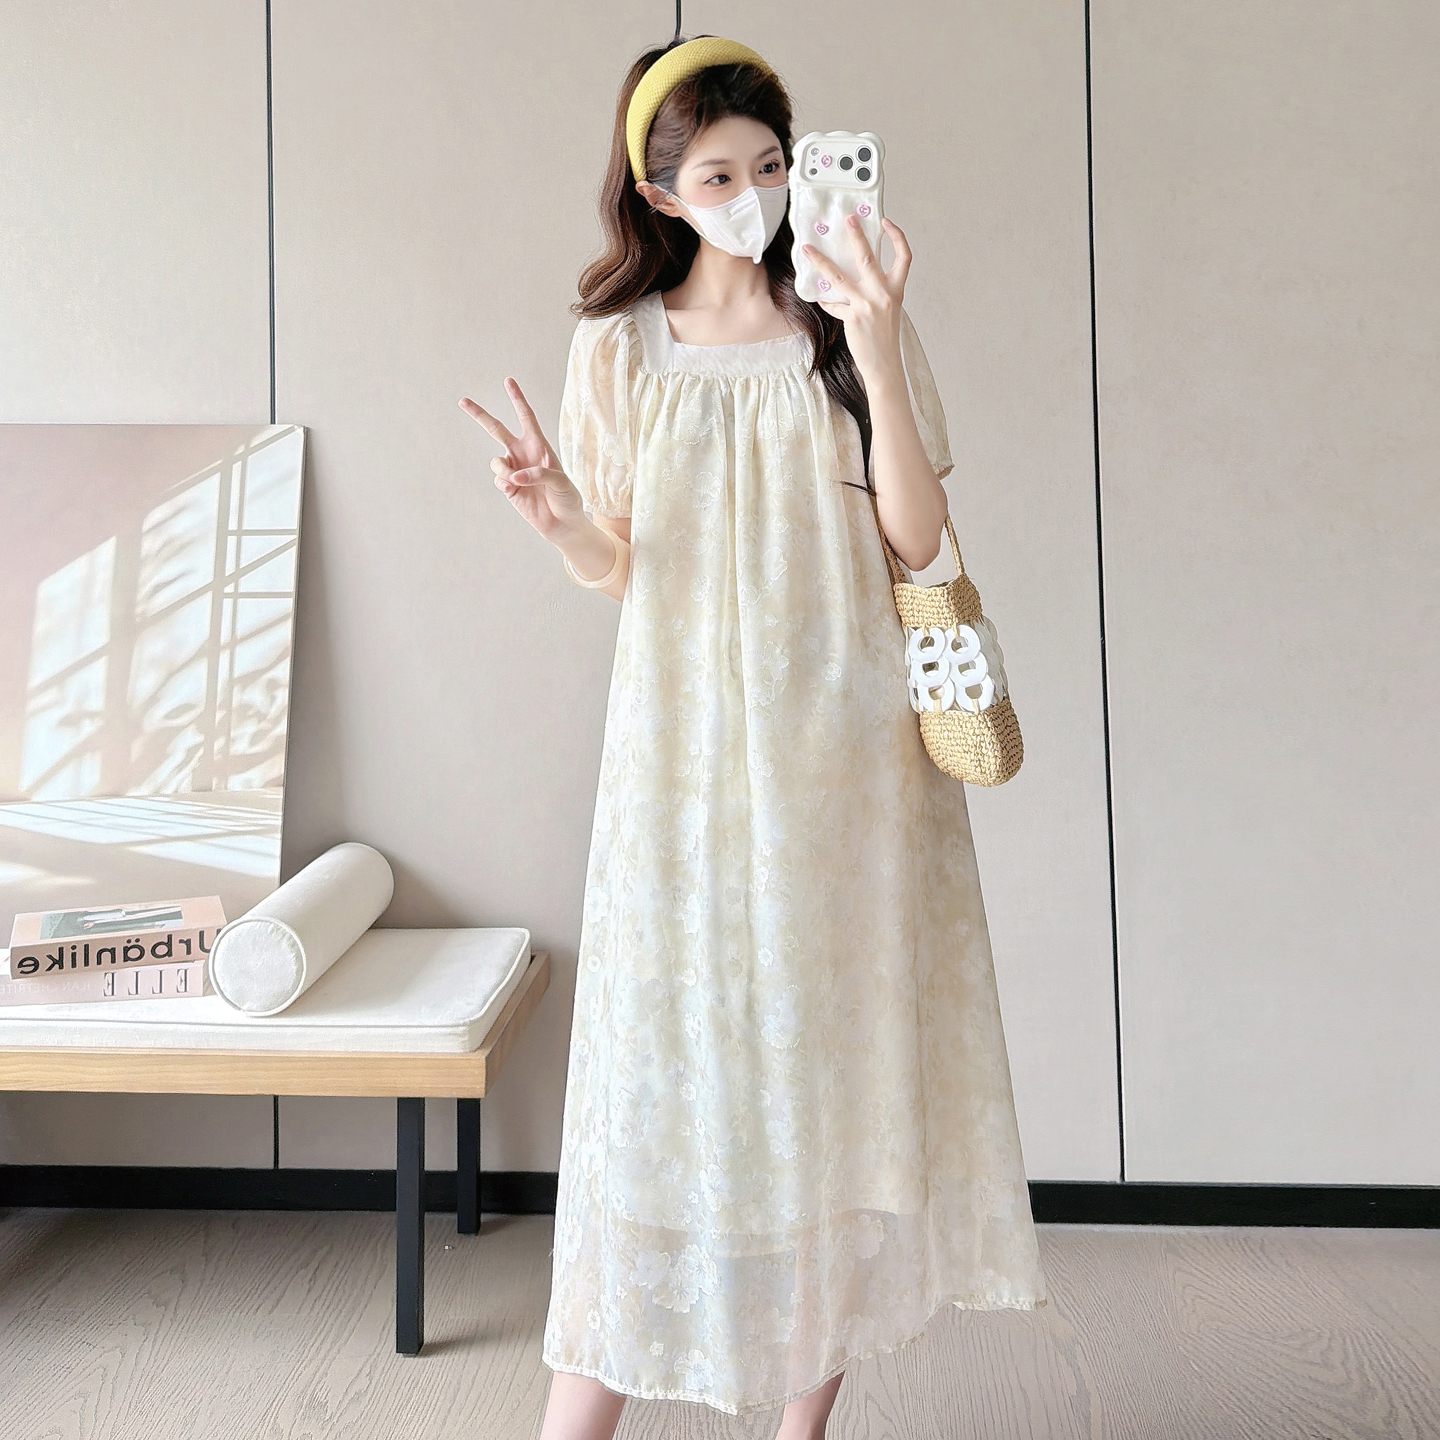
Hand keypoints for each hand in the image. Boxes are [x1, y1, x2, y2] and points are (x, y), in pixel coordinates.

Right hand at [459, 378, 583, 538]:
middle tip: (462, 401)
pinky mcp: (507, 486)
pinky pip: (498, 479)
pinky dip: (505, 486)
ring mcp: (513, 469)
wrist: (561, 522)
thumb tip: (514, 476)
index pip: (526, 417)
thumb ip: (539, 474)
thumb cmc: (567, 498)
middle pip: (496, 429)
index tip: (508, 381)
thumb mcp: (561, 482)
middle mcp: (522, 453)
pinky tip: (515, 493)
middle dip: (479, 415)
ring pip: (496, 461)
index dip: (517, 399)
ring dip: (505, 471)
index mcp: (539, 445)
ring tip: (518, 483)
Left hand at [801, 216, 910, 387]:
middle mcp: (883, 294)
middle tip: (846, 219)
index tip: (885, 222)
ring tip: (808, 250)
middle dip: (856, 236)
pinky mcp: (853, 318)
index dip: (897, 236)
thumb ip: (878, 290)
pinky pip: (833, 304)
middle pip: (867, 257)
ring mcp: (867, 305)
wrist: (885, 365)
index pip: (904, 256)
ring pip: (839, 276)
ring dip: (820, 261)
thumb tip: (858, 274)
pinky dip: (826, 300)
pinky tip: (820, 297)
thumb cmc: (885, 338)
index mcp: (896, 290)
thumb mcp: (889, 310)